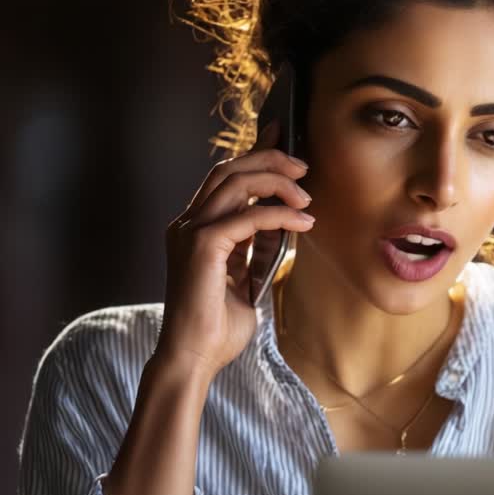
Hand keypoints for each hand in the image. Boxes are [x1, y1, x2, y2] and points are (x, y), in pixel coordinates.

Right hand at [156, 120, 313, 379]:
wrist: (195, 359)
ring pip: (235, 183)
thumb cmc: (217, 326)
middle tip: (303, 164)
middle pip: (227, 170)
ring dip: (277, 182)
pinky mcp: (202, 246)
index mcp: (194, 228)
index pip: (224, 178)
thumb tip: (282, 225)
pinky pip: (248, 217)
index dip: (254, 153)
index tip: (282, 136)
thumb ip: (256, 248)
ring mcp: (190, 232)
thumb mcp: (245, 277)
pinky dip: (280, 215)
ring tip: (307, 194)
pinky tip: (304, 222)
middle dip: (268, 158)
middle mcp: (187, 224)